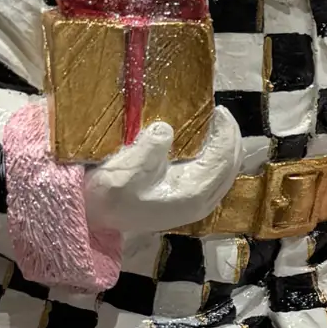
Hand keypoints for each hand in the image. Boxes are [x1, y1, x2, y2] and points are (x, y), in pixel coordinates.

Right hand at [83, 107, 244, 234]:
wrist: (95, 217)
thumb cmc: (109, 193)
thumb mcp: (126, 168)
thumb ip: (150, 148)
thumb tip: (166, 130)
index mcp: (194, 192)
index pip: (223, 157)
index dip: (225, 132)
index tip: (217, 110)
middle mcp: (203, 201)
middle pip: (231, 164)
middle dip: (229, 137)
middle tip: (218, 113)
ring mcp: (198, 205)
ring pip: (225, 172)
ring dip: (224, 147)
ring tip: (215, 125)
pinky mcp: (189, 203)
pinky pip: (214, 176)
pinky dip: (215, 157)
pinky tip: (204, 144)